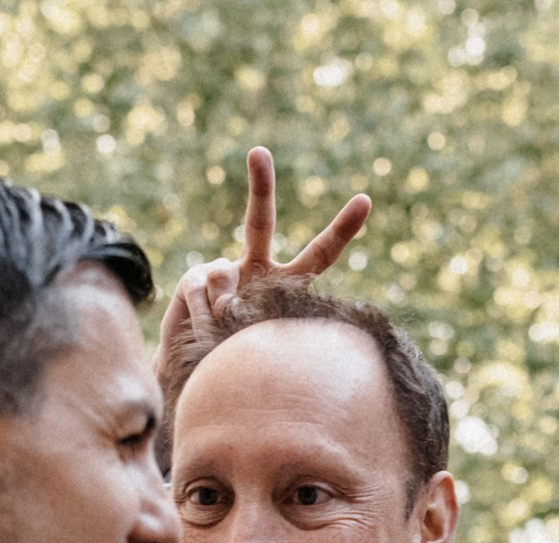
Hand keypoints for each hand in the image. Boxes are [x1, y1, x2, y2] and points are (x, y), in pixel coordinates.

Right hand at [159, 146, 373, 375]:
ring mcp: (222, 272)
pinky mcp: (193, 280)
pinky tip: (202, 334)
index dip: (341, 230)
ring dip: (223, 316)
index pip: (320, 255)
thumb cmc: (239, 362)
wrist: (197, 374)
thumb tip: (222, 286)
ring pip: (223, 278)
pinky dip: (205, 320)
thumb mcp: (261, 344)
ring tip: (220, 339)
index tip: (364, 200)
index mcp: (285, 284)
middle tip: (258, 151)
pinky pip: (205, 293)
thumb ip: (253, 315)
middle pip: (259, 221)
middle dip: (260, 185)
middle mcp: (255, 269)